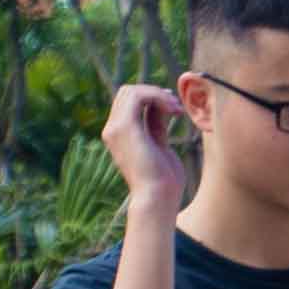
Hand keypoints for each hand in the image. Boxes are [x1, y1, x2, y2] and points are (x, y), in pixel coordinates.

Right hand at [103, 83, 192, 215]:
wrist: (158, 197)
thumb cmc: (163, 179)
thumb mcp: (160, 145)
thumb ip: (156, 125)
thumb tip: (162, 106)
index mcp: (119, 134)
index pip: (128, 102)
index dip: (151, 97)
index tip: (174, 107)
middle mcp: (112, 129)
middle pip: (127, 93)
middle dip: (154, 93)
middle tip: (176, 106)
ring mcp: (115, 128)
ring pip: (131, 91)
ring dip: (157, 94)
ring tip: (177, 109)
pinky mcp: (124, 127)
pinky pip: (137, 97)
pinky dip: (156, 96)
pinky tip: (173, 109)